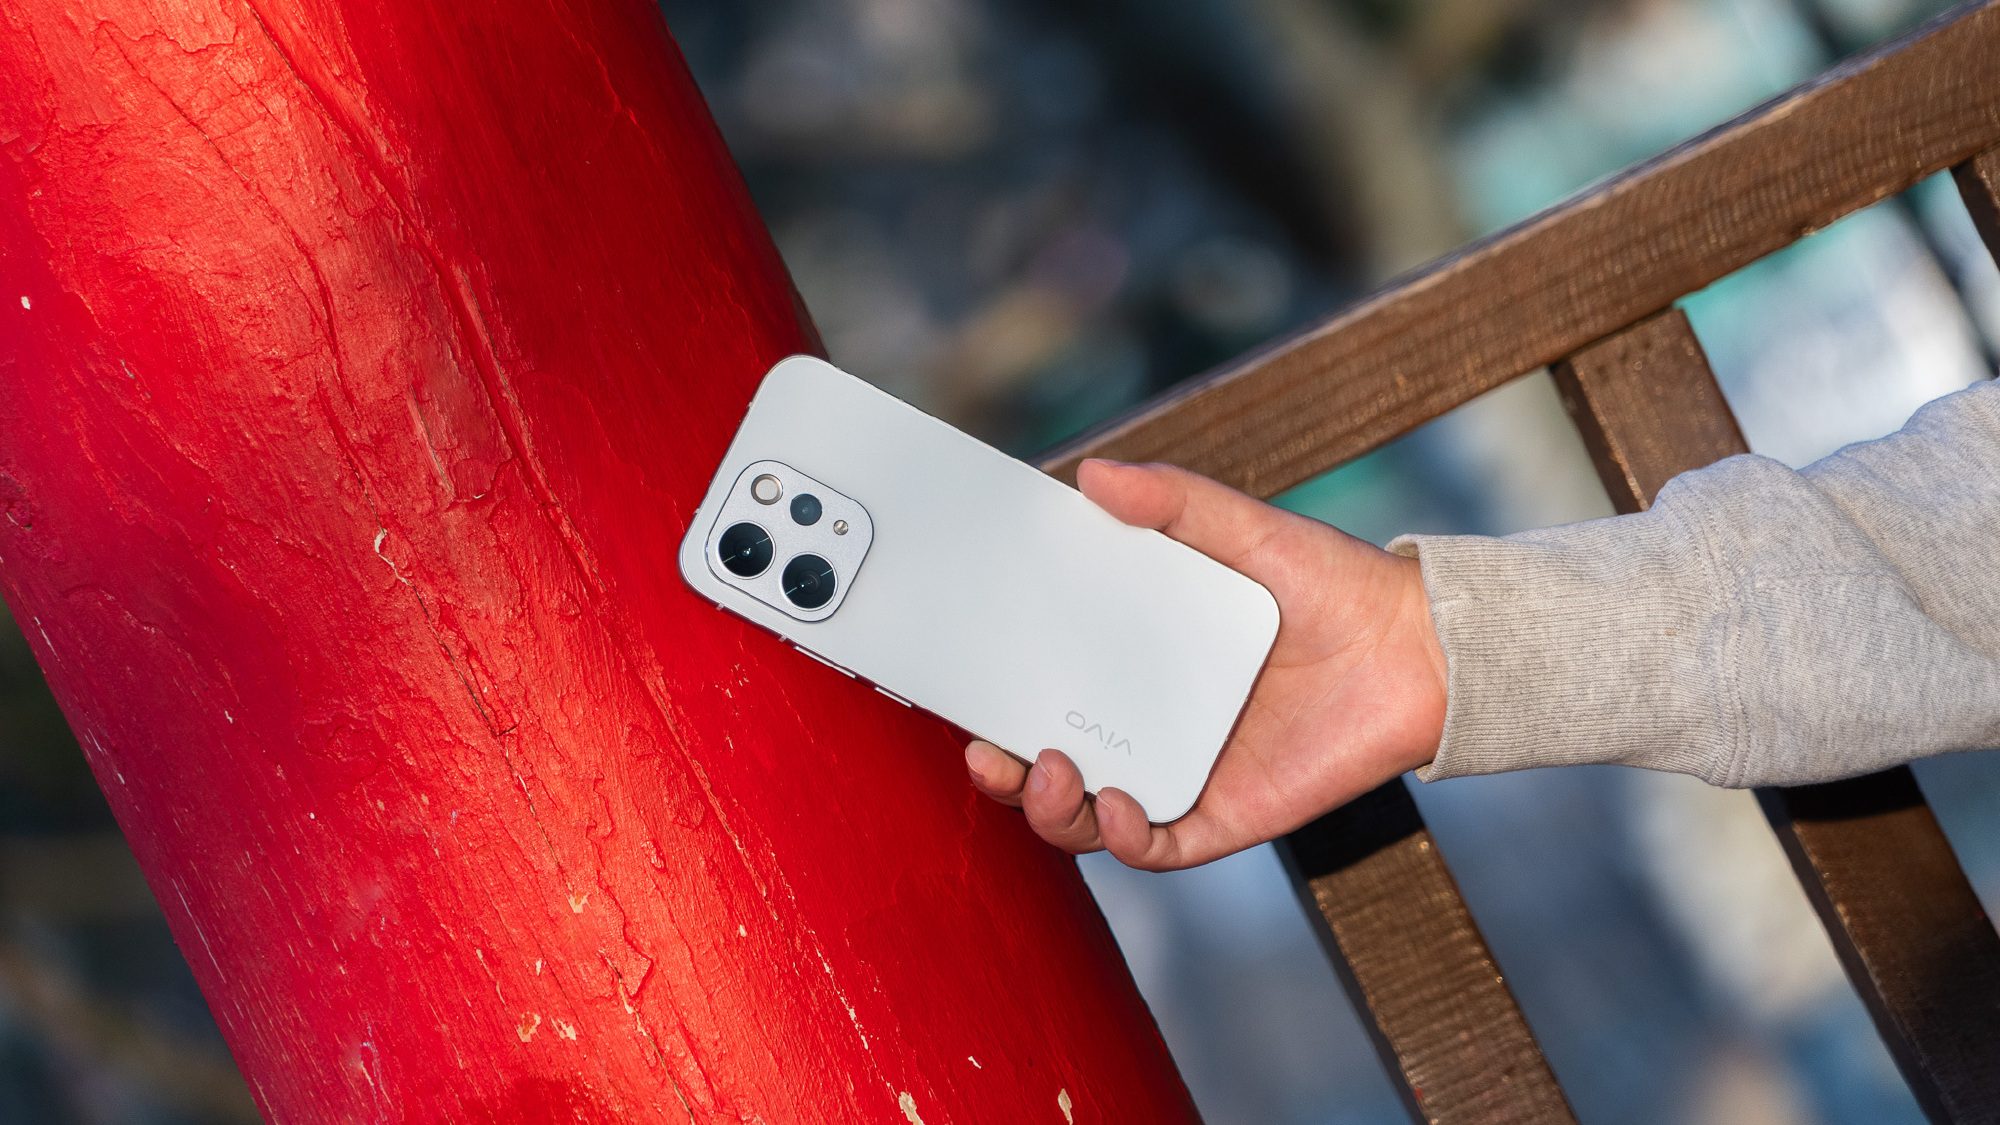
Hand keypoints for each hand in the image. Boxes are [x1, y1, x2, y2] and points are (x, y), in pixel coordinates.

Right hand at [964, 458, 1446, 869]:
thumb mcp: (1246, 530)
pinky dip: (1122, 837)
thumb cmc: (1335, 585)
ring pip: (1086, 818)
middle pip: (1047, 766)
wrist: (1423, 648)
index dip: (992, 695)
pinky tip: (1116, 804)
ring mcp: (1183, 773)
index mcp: (1137, 664)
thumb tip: (1092, 473)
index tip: (956, 685)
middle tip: (985, 749)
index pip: (1043, 687)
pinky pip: (1156, 846)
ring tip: (1050, 768)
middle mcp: (1149, 725)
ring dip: (1050, 808)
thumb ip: (1174, 503)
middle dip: (1001, 772)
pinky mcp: (1225, 815)